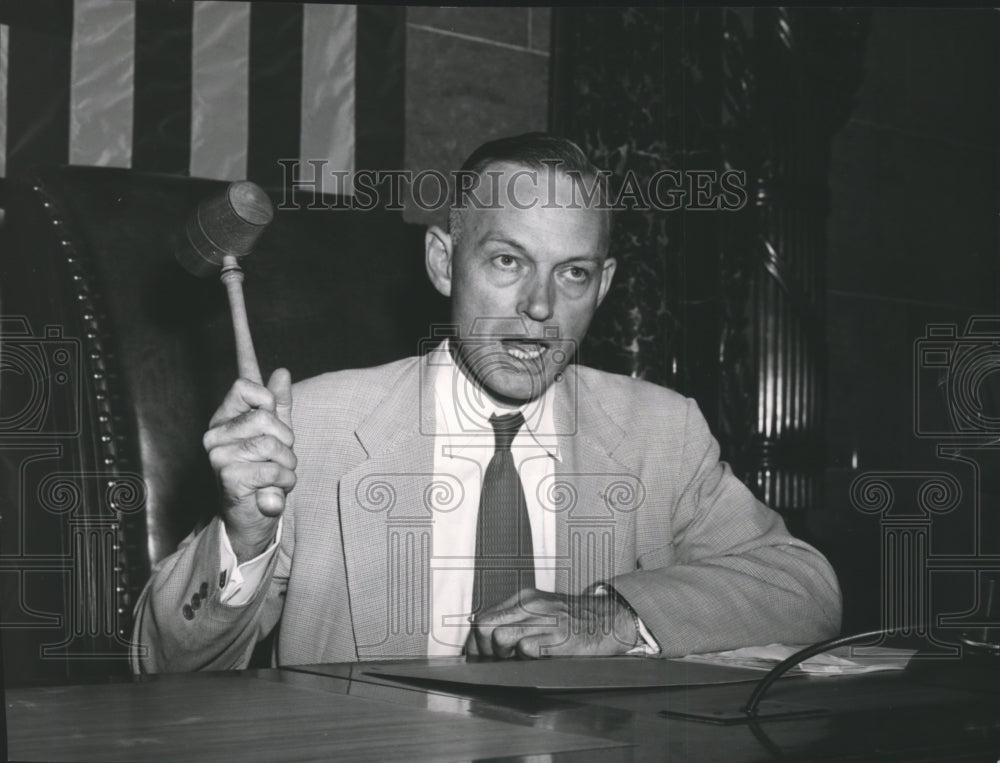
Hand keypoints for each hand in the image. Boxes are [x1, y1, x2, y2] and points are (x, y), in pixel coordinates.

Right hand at [203, 368, 294, 561]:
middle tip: (279, 457)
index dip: (268, 396)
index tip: (271, 408)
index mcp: (226, 418)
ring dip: (287, 464)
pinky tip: (274, 490)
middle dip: (285, 440)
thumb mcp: (277, 433)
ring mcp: (218, 455)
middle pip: (266, 417)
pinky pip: (272, 470)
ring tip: (277, 475)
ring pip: (271, 445)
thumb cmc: (265, 471)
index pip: (243, 385)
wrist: (255, 515)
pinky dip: (284, 481)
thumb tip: (281, 372)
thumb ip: (278, 403)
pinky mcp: (228, 477)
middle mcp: (216, 433)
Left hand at [466, 589, 638, 658]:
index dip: (474, 640)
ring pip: (500, 639)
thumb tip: (485, 638)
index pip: (483, 616)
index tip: (476, 654)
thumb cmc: (574, 619)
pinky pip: (526, 650)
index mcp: (524, 598)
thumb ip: (516, 618)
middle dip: (482, 649)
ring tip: (517, 660)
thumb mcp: (542, 610)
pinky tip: (538, 659)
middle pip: (485, 626)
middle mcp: (531, 605)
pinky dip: (526, 659)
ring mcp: (544, 621)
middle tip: (492, 661)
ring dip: (503, 656)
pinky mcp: (557, 638)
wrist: (609, 619)